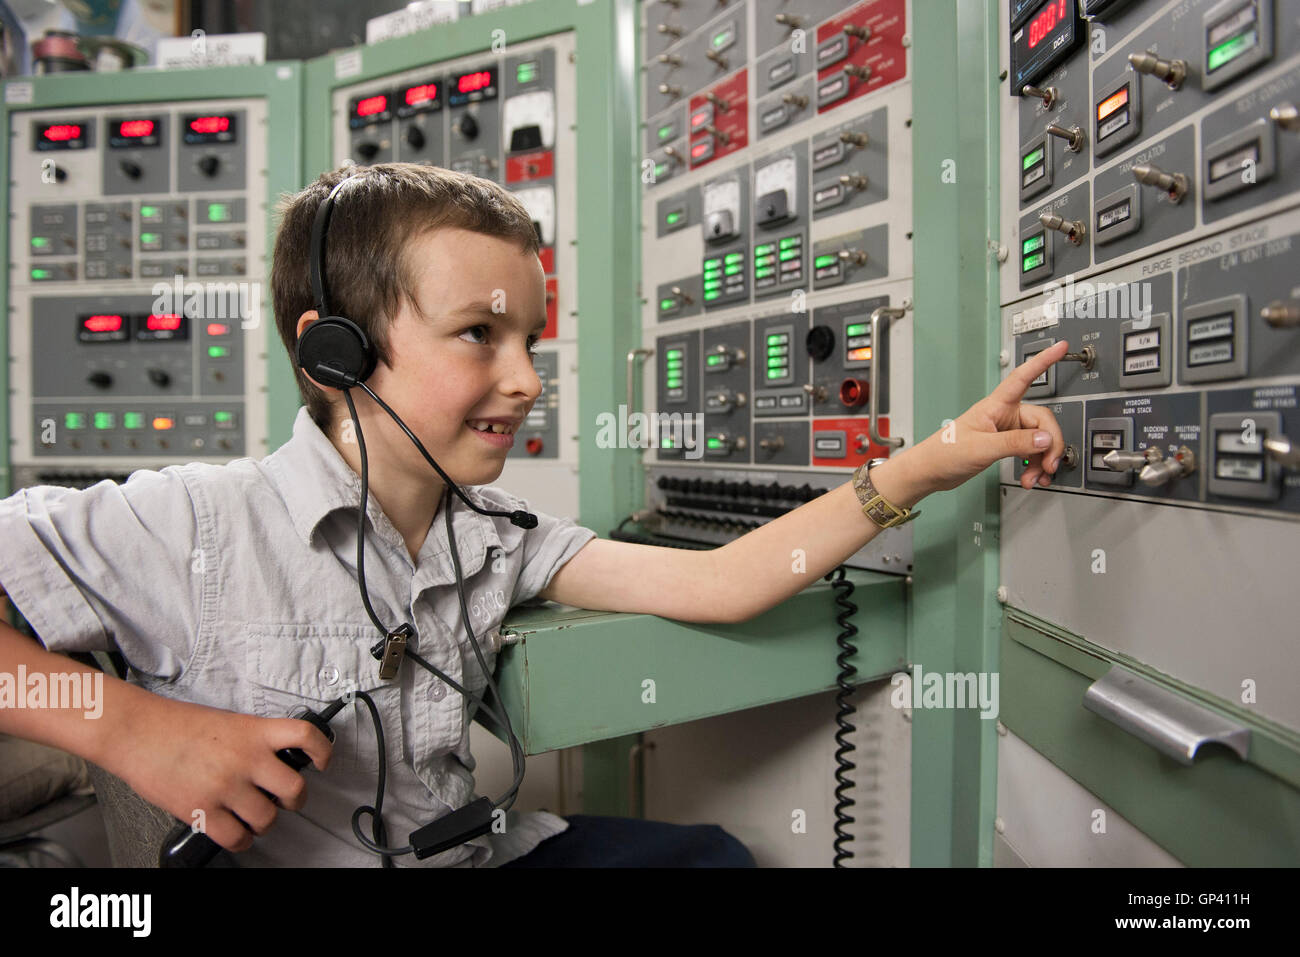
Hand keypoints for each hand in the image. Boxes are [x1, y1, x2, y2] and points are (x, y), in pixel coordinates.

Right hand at [110, 694, 332, 852]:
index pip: (305, 736)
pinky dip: (240, 840)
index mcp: (254, 731)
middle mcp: (246, 759)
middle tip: (285, 800)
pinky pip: (236, 838)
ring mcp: (225, 786)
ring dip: (263, 822)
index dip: (323, 751)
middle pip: (294, 789)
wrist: (136, 731)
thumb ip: (252, 741)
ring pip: (267, 819)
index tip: (323, 761)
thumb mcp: (226, 722)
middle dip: (294, 800)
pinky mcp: (203, 810)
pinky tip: (235, 832)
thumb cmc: (175, 725)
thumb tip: (271, 765)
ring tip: (252, 815)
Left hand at [908, 340, 1069, 494]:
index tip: (1060, 347)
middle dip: (1050, 444)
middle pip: (1042, 421)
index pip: (1023, 377)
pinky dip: (1034, 465)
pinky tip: (1030, 477)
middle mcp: (1003, 415)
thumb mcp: (982, 448)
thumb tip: (1045, 438)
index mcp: (996, 406)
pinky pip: (1030, 451)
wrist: (930, 472)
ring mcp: (1005, 431)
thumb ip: (1015, 442)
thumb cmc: (944, 453)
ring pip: (1038, 440)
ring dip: (1042, 460)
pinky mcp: (1004, 446)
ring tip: (1036, 477)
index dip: (1043, 361)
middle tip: (1049, 464)